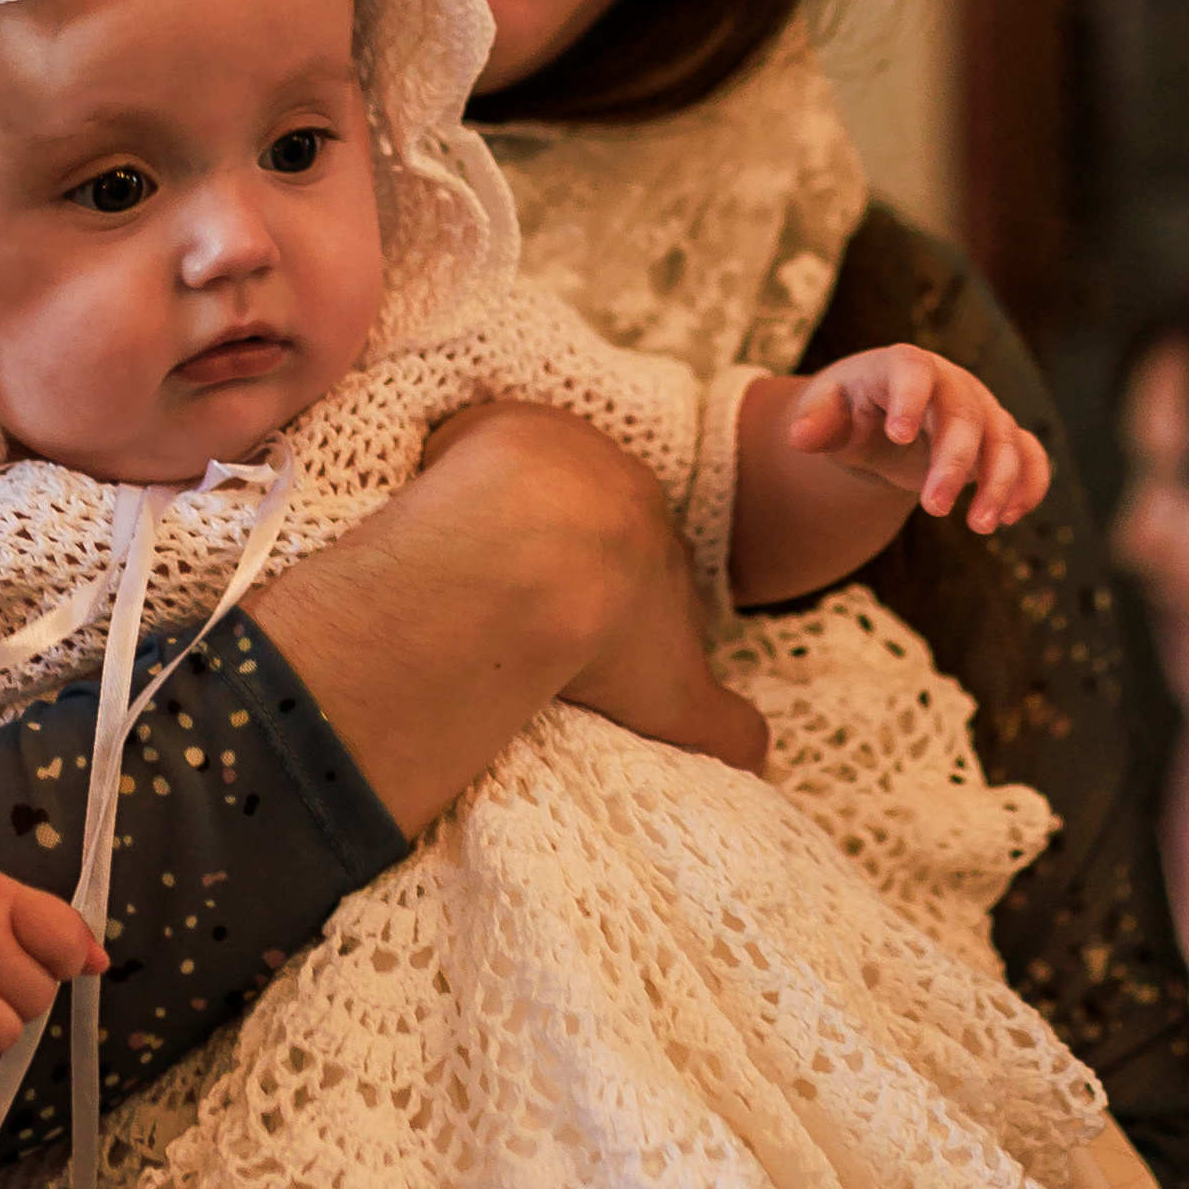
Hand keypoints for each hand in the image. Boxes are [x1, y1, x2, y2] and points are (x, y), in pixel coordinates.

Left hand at [422, 402, 767, 778]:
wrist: (539, 556)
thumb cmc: (608, 635)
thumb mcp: (679, 702)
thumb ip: (726, 731)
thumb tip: (759, 764)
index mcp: (662, 547)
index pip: (646, 569)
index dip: (616, 600)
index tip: (581, 635)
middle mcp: (621, 485)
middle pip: (591, 519)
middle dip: (563, 553)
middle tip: (517, 604)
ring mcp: (558, 447)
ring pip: (534, 480)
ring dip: (507, 515)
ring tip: (466, 571)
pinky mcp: (496, 424)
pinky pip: (473, 447)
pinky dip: (455, 478)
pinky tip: (429, 525)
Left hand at [781, 347, 1050, 534]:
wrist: (882, 420)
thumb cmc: (851, 410)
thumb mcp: (827, 412)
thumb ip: (817, 422)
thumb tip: (798, 436)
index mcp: (903, 366)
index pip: (912, 371)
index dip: (909, 398)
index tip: (896, 435)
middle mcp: (951, 383)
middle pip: (964, 415)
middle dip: (954, 463)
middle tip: (934, 508)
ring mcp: (981, 409)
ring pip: (1004, 438)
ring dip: (999, 483)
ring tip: (980, 526)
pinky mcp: (1000, 437)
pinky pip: (1029, 454)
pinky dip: (1031, 483)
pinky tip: (1012, 516)